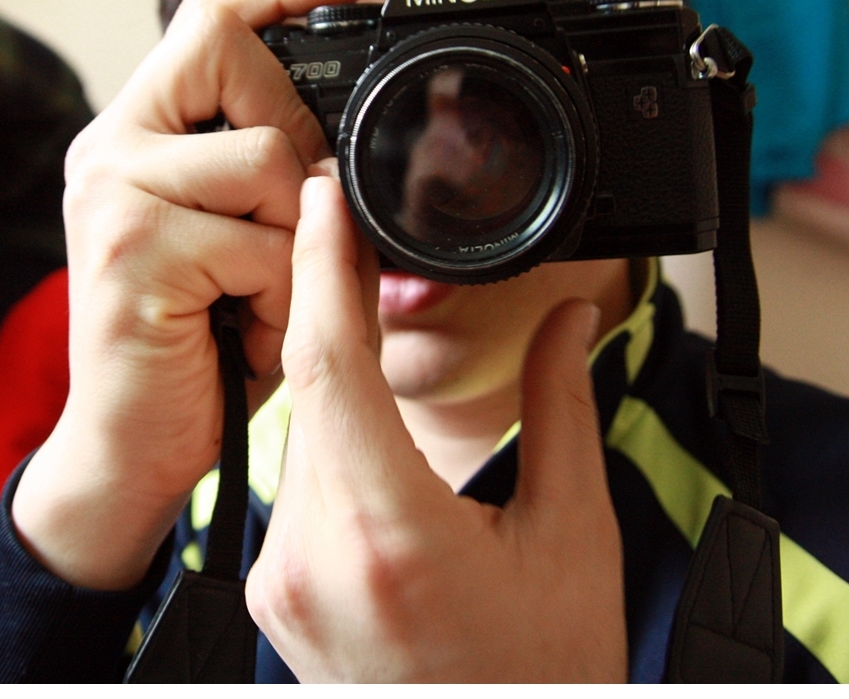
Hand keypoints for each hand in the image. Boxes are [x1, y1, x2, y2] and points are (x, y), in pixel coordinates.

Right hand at [12, 0, 365, 589]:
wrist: (130, 452)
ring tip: (253, 301)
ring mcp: (114, 194)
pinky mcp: (134, 249)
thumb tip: (341, 143)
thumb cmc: (195, 348)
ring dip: (292, 245)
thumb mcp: (236, 243)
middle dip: (294, 147)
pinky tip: (237, 334)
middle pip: (236, 61)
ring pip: (266, 159)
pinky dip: (277, 298)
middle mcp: (110, 148)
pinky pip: (263, 243)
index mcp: (134, 135)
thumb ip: (268, 177)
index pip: (207, 21)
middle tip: (278, 234)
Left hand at [245, 173, 626, 680]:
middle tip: (362, 232)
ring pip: (299, 432)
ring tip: (372, 317)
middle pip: (311, 390)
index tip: (325, 197)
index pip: (331, 363)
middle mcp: (312, 555)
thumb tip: (569, 317)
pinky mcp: (276, 593)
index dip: (322, 266)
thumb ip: (561, 411)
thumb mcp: (572, 538)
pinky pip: (293, 481)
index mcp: (389, 534)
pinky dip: (328, 434)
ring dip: (334, 376)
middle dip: (333, 308)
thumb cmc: (542, 678)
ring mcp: (283, 580)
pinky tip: (368, 417)